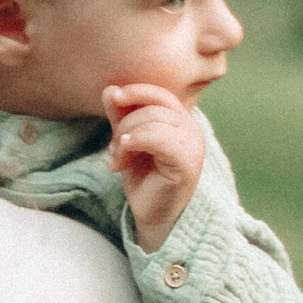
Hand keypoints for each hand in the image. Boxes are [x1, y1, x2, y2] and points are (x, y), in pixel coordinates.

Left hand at [103, 83, 202, 251]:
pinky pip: (158, 138)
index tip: (113, 97)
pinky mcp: (187, 161)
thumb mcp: (128, 141)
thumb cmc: (144, 177)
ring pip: (153, 119)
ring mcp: (192, 144)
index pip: (160, 93)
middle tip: (114, 146)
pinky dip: (134, 142)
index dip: (135, 92)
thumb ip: (121, 116)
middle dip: (125, 123)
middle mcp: (191, 128)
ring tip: (118, 158)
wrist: (153, 213)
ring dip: (126, 137)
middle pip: (153, 106)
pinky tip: (121, 159)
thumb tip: (110, 89)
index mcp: (180, 120)